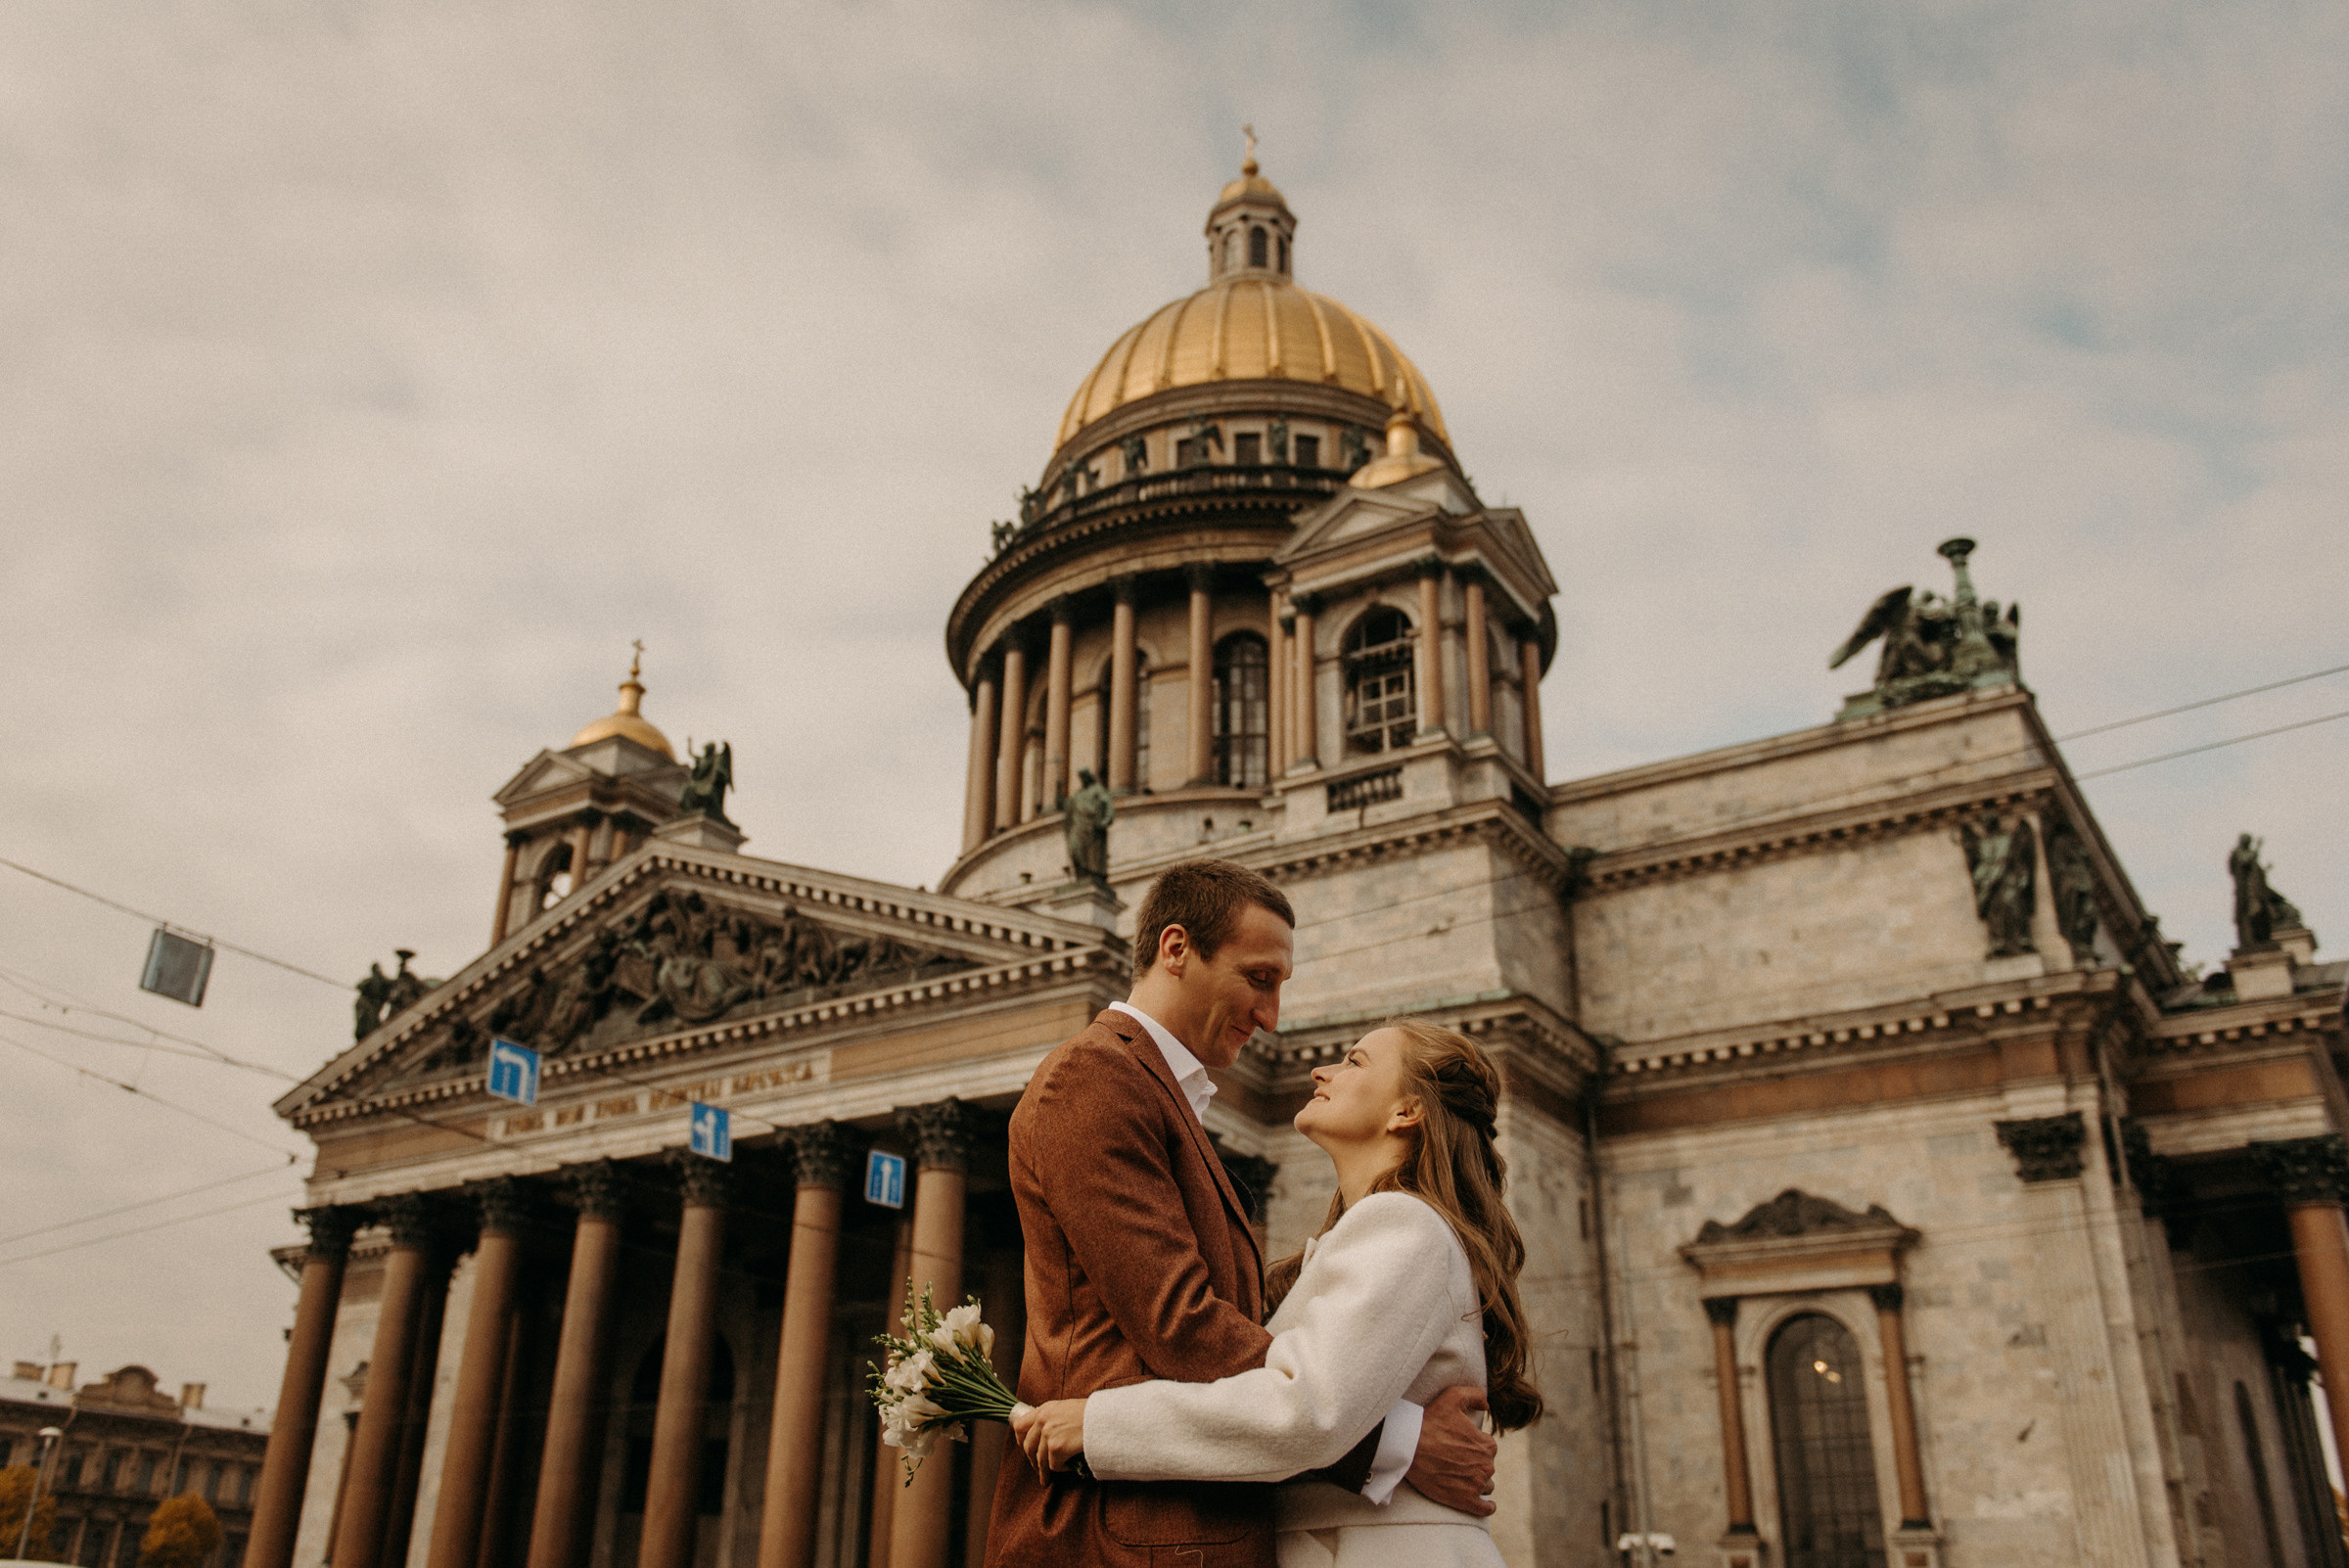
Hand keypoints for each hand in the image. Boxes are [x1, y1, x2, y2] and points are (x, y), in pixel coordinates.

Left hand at [1011, 1397, 1088, 1478]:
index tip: (1026, 1449)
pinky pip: (1054, 1465)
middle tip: (1039, 1469)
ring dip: (1044, 1471)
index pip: (1020, 1425)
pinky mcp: (1057, 1447)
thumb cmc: (1093, 1414)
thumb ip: (1054, 1418)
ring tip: (1048, 1478)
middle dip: (1032, 1461)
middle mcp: (1043, 1419)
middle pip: (1028, 1446)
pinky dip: (1062, 1469)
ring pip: (1039, 1459)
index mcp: (1045, 1409)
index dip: (1021, 1440)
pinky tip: (1071, 1466)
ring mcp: (1049, 1433)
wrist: (1106, 1417)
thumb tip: (1047, 1435)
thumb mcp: (1067, 1409)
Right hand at [1405, 1384, 1495, 1516]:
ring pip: (1486, 1485)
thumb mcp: (1453, 1397)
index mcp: (1486, 1445)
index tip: (1459, 1443)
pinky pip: (1484, 1508)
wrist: (1408, 1448)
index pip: (1488, 1447)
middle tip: (1456, 1458)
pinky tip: (1486, 1505)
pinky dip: (1486, 1507)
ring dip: (1478, 1482)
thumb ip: (1475, 1395)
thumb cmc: (1430, 1422)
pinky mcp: (1464, 1501)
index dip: (1474, 1444)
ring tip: (1462, 1477)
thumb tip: (1487, 1406)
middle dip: (1475, 1462)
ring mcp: (1475, 1485)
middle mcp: (1486, 1466)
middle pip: (1486, 1466)